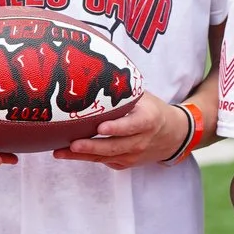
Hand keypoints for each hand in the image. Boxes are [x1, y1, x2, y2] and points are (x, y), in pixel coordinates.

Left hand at [55, 95, 192, 169]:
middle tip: (72, 144)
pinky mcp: (126, 163)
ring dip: (82, 156)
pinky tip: (68, 154)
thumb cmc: (153, 111)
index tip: (101, 127)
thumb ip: (125, 90)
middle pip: (115, 146)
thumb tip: (97, 70)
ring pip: (106, 157)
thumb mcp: (145, 98)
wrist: (173, 135)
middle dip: (92, 146)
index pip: (133, 125)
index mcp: (148, 120)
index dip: (117, 128)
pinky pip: (104, 162)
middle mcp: (141, 140)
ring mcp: (133, 154)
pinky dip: (87, 158)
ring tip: (60, 152)